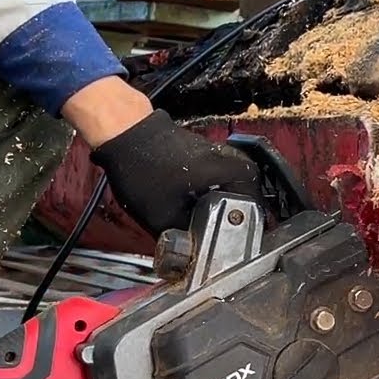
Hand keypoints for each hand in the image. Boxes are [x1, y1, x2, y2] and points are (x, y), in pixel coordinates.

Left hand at [90, 110, 263, 235]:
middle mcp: (215, 155)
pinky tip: (194, 191)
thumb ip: (180, 232)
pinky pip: (210, 162)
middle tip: (239, 208)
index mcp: (216, 169)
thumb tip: (189, 246)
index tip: (255, 214)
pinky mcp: (188, 144)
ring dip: (225, 185)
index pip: (251, 180)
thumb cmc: (139, 167)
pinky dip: (209, 178)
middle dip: (243, 193)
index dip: (256, 200)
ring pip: (226, 167)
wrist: (122, 132)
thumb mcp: (160, 213)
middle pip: (243, 172)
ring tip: (217, 203)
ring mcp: (202, 146)